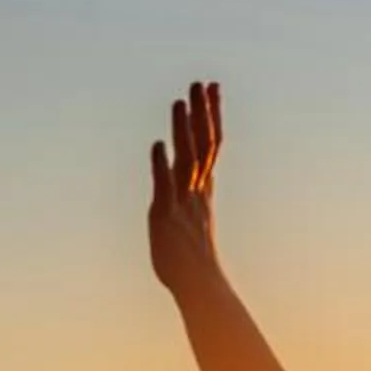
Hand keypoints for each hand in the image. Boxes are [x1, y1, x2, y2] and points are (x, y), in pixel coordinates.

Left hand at [147, 80, 225, 290]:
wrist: (199, 287)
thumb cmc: (192, 261)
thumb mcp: (190, 222)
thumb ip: (189, 199)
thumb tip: (187, 184)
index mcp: (201, 189)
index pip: (211, 144)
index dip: (212, 114)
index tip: (212, 88)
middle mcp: (195, 190)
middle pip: (203, 144)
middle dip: (202, 112)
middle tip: (202, 82)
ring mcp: (181, 202)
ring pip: (187, 159)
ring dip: (184, 130)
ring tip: (181, 101)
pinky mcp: (165, 215)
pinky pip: (165, 186)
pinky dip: (162, 165)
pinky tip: (157, 144)